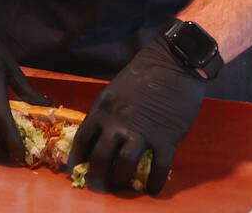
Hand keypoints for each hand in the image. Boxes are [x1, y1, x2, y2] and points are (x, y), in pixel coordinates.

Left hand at [68, 35, 205, 194]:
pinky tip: (152, 188)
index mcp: (103, 109)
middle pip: (100, 159)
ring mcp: (142, 132)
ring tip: (123, 186)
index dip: (78, 158)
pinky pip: (157, 169)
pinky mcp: (166, 139)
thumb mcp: (115, 90)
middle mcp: (118, 123)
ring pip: (124, 167)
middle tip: (100, 186)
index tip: (78, 168)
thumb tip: (102, 136)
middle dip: (97, 178)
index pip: (82, 140)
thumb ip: (108, 113)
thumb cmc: (145, 73)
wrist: (174, 63)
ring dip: (121, 181)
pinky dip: (154, 183)